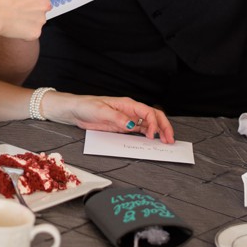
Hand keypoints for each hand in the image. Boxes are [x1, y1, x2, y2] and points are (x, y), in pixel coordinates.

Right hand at [0, 0, 50, 38]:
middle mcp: (46, 3)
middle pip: (39, 6)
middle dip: (28, 6)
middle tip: (13, 6)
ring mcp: (41, 19)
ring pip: (36, 19)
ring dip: (26, 18)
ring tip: (12, 15)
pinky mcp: (35, 32)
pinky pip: (31, 32)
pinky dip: (24, 30)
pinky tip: (13, 25)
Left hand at [60, 95, 175, 143]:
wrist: (76, 111)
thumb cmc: (87, 106)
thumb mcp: (101, 111)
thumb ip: (117, 118)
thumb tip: (131, 124)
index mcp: (128, 104)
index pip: (148, 112)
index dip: (154, 123)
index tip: (153, 135)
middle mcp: (131, 111)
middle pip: (154, 117)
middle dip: (164, 127)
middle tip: (170, 139)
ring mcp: (128, 119)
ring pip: (149, 124)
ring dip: (159, 132)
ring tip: (166, 142)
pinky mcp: (123, 127)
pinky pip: (139, 131)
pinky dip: (148, 136)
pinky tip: (152, 142)